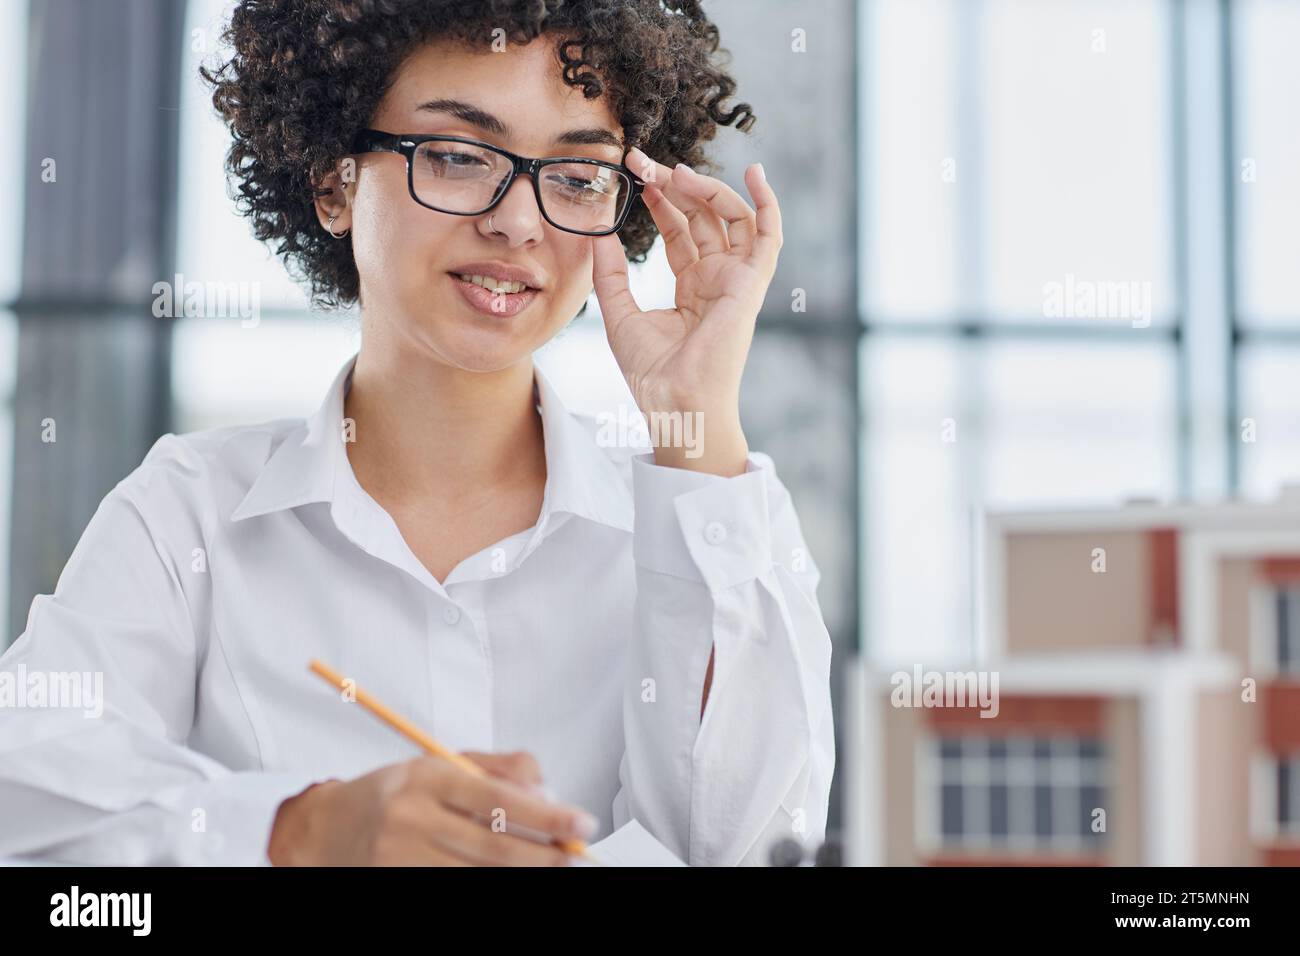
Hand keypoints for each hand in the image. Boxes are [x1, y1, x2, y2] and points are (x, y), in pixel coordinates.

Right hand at [267, 750, 598, 865]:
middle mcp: (411, 817)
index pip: (497, 798)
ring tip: (553, 865)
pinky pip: (455, 888)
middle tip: (576, 854)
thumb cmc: (399, 792)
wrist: (327, 828)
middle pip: (493, 845)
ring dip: (525, 872)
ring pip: (479, 875)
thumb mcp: (443, 764)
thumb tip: (548, 795)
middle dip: (545, 854)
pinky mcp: (396, 882)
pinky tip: (515, 877)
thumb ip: (499, 770)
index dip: (546, 815)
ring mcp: (400, 857)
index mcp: (427, 776)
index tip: (582, 823)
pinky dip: (490, 886)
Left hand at [590, 147, 783, 475]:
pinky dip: (767, 204)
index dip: (658, 198)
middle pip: (701, 216)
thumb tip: (597, 230)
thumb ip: (610, 271)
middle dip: (673, 185)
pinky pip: (768, 236)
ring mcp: (736, 280)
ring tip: (675, 172)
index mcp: (691, 287)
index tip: (633, 174)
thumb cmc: (652, 373)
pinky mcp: (750, 284)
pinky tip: (755, 172)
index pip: (679, 229)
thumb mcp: (619, 312)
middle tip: (642, 163)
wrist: (675, 402)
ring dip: (706, 189)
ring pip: (730, 218)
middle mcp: (717, 279)